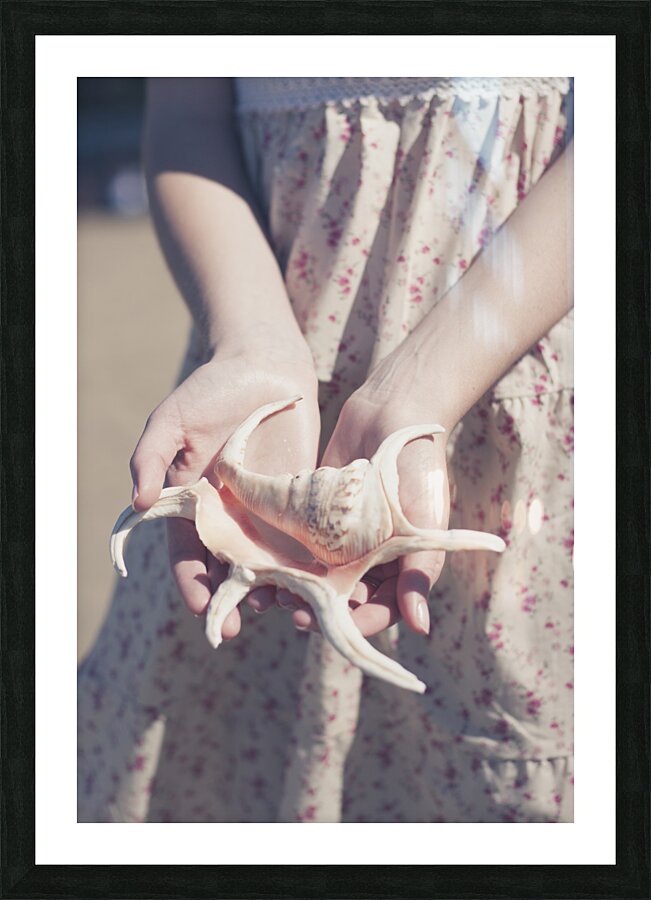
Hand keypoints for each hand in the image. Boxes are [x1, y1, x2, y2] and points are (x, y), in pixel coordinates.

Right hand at [129, 336, 319, 638]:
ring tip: (278, 609)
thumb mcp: (171, 420)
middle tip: (236, 627)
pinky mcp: (299, 500)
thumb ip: (151, 458)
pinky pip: (302, 538)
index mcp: (193, 503)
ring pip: (267, 562)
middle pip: (228, 569)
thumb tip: (138, 502)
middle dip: (230, 600)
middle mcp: (229, 515)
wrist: (266, 365)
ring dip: (271, 588)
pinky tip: (313, 580)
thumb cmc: (212, 390)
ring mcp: (265, 510)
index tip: (199, 607)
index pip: (188, 553)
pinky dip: (306, 562)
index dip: (191, 582)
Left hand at [290, 390, 450, 637]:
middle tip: (289, 608)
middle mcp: (367, 562)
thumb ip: (419, 571)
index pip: (376, 611)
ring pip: (312, 578)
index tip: (323, 623)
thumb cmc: (419, 468)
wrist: (393, 414)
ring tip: (268, 591)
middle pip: (339, 599)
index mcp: (398, 570)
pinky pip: (294, 546)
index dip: (351, 623)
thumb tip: (419, 628)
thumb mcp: (425, 520)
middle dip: (313, 608)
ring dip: (291, 588)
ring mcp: (339, 542)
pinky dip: (277, 558)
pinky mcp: (313, 519)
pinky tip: (256, 560)